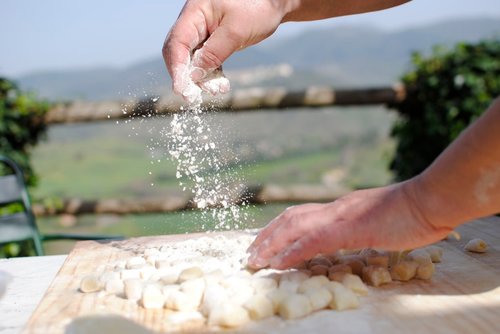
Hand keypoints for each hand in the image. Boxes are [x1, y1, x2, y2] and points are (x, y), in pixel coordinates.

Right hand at [162, 0, 288, 95]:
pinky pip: (206, 60)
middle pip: (179, 52)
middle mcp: (194, 21)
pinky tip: (221, 85)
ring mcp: (203, 31)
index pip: (177, 42)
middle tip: (192, 97)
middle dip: (186, 76)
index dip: (177, 68)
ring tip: (217, 90)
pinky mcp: (213, 40)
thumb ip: (214, 52)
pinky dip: (211, 74)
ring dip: (202, 78)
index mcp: (195, 12)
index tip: (181, 90)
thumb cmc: (257, 7)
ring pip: (193, 59)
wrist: (275, 2)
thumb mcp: (236, 31)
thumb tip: (194, 76)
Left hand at [247, 181, 452, 269]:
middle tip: (251, 254)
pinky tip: (280, 263)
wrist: (429, 201)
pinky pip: (314, 240)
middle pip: (290, 218)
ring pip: (295, 226)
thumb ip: (358, 229)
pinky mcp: (351, 228)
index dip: (279, 229)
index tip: (265, 243)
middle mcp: (335, 209)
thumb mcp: (376, 222)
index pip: (301, 215)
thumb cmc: (410, 214)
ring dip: (272, 244)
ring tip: (256, 260)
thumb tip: (347, 239)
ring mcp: (341, 216)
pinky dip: (293, 251)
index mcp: (340, 208)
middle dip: (267, 236)